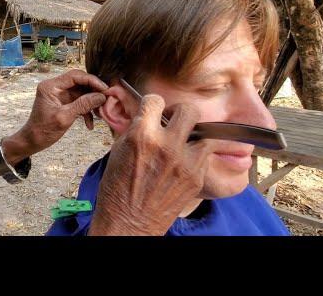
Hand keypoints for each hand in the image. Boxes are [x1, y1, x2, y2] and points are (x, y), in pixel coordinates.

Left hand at [6, 69, 107, 156]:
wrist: (33, 142)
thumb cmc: (43, 131)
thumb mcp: (64, 117)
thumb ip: (83, 105)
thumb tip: (101, 96)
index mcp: (51, 86)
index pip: (75, 76)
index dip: (92, 81)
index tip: (105, 89)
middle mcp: (55, 87)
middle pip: (80, 82)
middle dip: (94, 91)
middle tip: (106, 100)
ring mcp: (60, 95)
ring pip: (81, 92)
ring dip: (91, 103)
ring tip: (100, 114)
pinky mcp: (63, 103)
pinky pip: (79, 102)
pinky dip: (86, 111)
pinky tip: (90, 123)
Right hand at [88, 94, 218, 235]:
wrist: (128, 222)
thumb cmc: (117, 189)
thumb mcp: (118, 150)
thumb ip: (136, 129)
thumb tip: (147, 114)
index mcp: (142, 135)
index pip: (156, 100)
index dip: (153, 104)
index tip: (153, 110)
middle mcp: (167, 146)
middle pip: (188, 110)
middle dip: (179, 113)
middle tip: (172, 123)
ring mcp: (185, 162)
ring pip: (205, 133)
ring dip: (193, 135)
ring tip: (182, 143)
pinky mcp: (196, 178)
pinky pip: (204, 156)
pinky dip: (195, 156)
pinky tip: (182, 162)